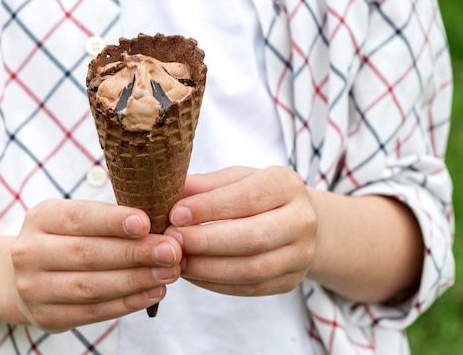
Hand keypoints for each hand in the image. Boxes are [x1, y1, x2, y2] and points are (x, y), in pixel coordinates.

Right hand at [10, 199, 181, 331]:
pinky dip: (127, 303)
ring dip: (136, 280)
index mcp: (40, 218)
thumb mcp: (75, 219)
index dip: (112, 221)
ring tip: (169, 272)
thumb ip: (108, 218)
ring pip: (91, 286)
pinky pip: (93, 312)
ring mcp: (34, 288)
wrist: (27, 278)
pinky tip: (153, 292)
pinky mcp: (47, 317)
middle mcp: (30, 252)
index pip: (78, 217)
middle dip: (134, 252)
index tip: (146, 223)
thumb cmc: (66, 239)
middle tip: (171, 251)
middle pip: (87, 254)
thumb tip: (156, 222)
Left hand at [165, 166, 316, 296]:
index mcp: (287, 184)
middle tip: (171, 240)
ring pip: (252, 269)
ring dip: (208, 268)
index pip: (248, 197)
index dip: (210, 207)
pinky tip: (192, 274)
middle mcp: (302, 220)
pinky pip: (250, 288)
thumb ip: (204, 185)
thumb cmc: (256, 194)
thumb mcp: (234, 179)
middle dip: (206, 241)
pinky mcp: (291, 281)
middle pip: (253, 237)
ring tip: (177, 260)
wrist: (295, 221)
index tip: (176, 214)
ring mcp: (301, 255)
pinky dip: (216, 284)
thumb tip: (166, 190)